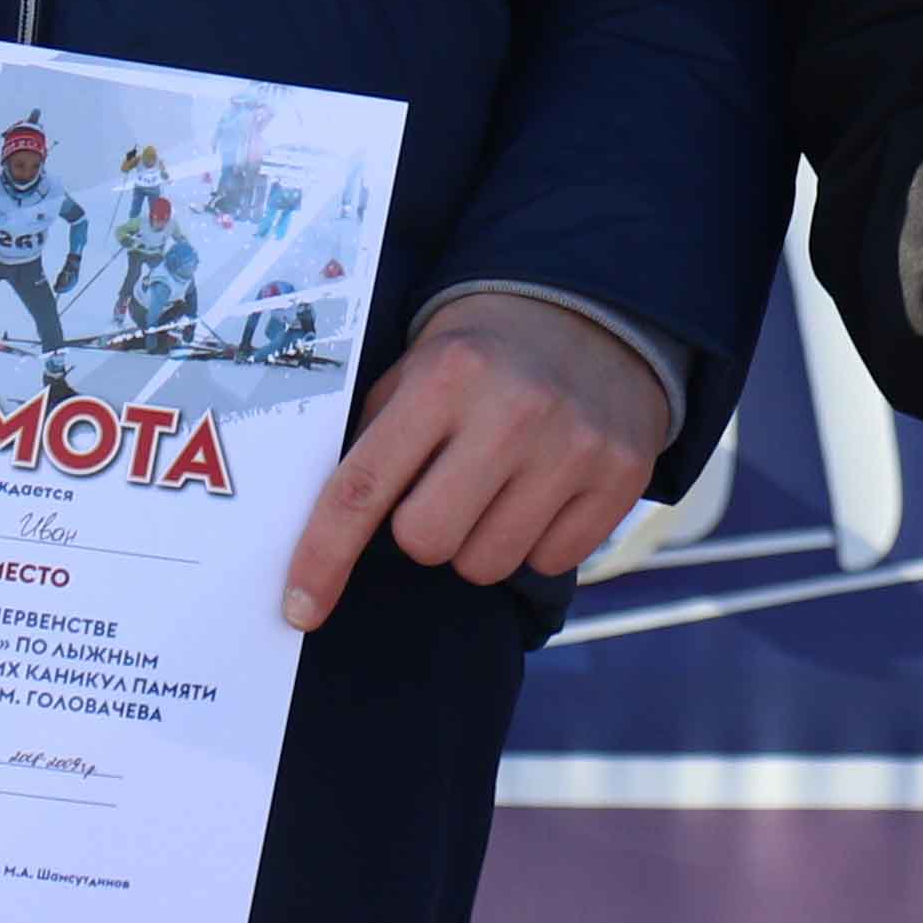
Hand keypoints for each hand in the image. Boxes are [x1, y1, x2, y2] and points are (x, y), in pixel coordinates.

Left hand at [282, 295, 672, 628]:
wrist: (593, 314)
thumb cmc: (480, 359)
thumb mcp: (415, 373)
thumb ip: (371, 443)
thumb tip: (318, 537)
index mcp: (445, 376)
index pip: (363, 489)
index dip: (323, 557)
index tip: (300, 609)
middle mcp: (513, 409)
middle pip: (427, 542)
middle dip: (424, 530)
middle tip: (444, 488)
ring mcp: (575, 445)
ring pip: (487, 564)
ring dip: (479, 542)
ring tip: (498, 487)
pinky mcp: (622, 475)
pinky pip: (551, 562)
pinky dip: (537, 541)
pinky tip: (545, 490)